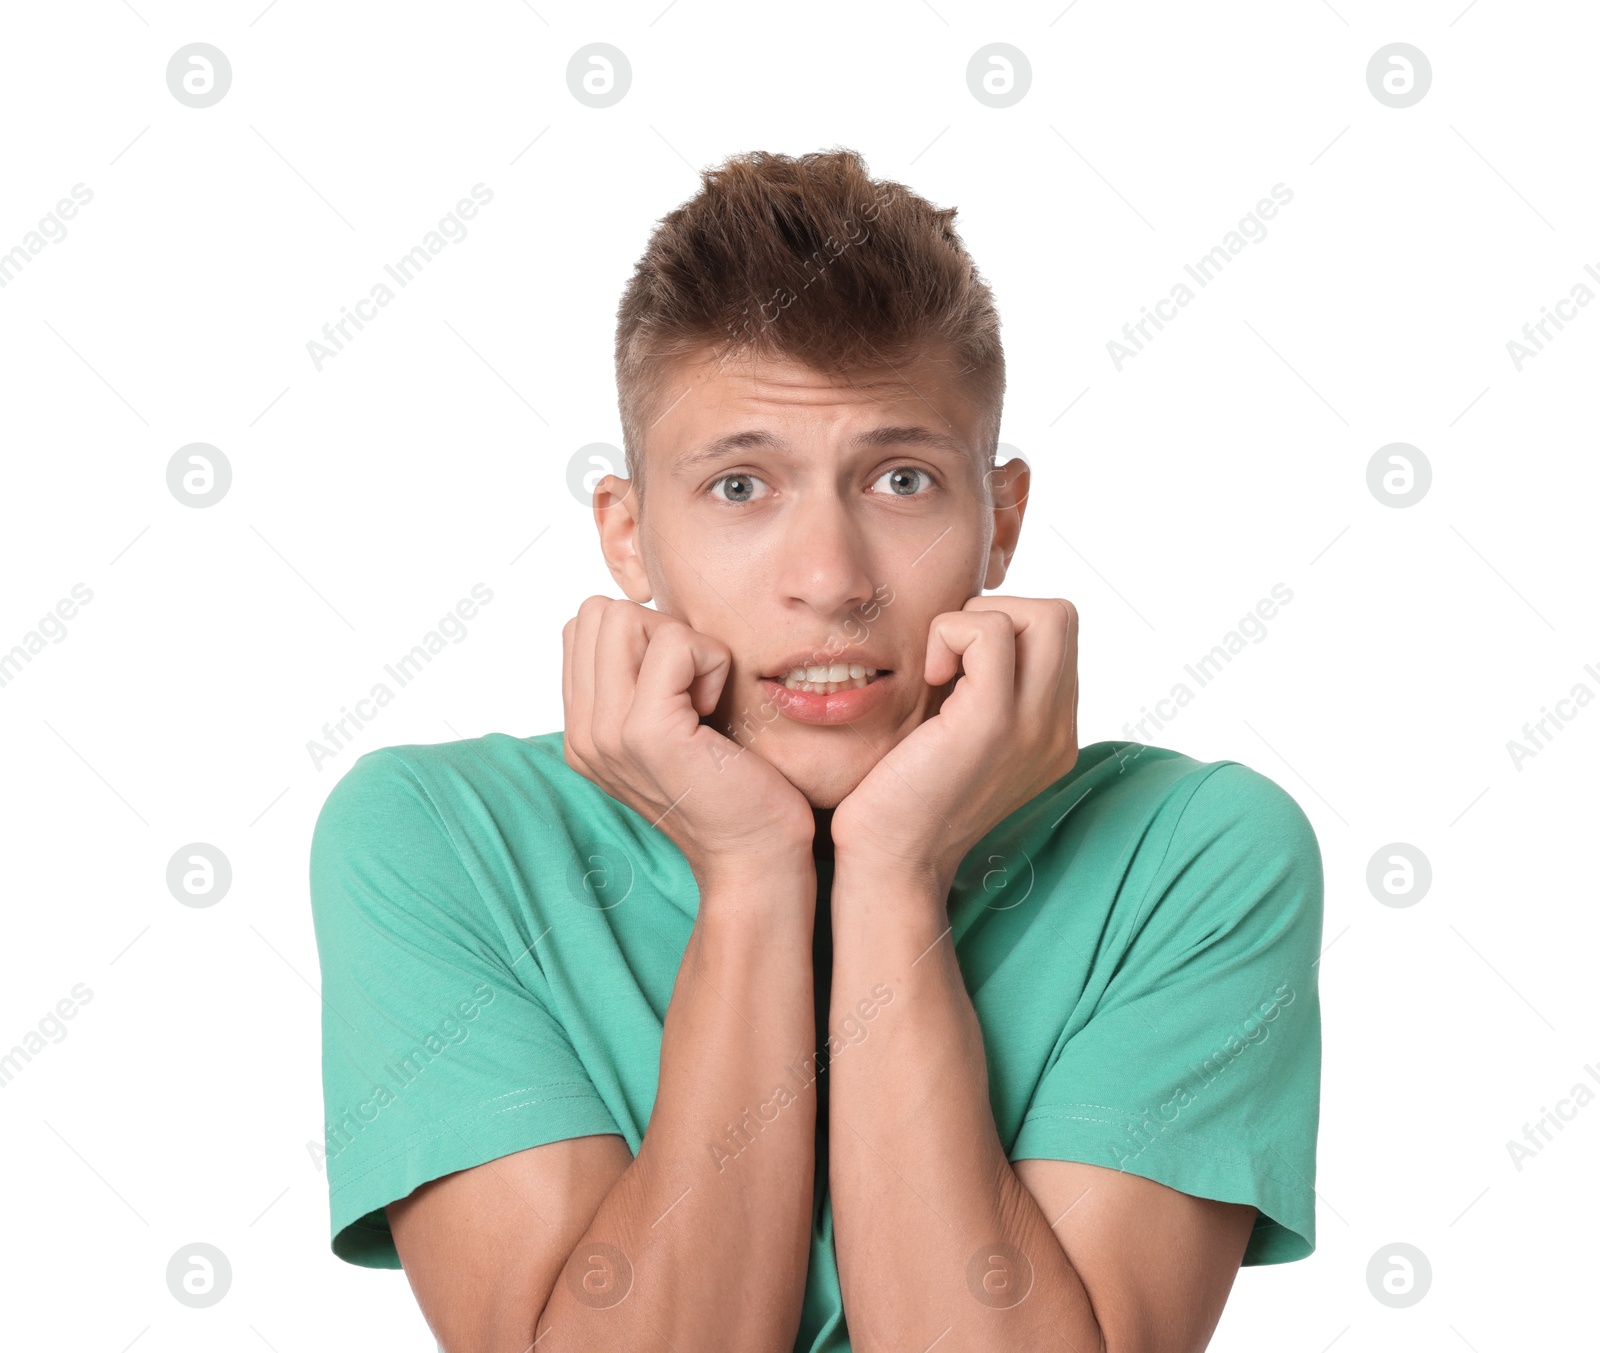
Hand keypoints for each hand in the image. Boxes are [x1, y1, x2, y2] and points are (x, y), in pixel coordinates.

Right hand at [562, 596, 815, 887]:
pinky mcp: (648, 733)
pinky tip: (717, 708)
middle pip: (599, 613)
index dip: (643, 635)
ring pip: (626, 618)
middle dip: (658, 631)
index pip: (584, 627)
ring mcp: (608, 734)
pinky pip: (675, 644)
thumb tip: (648, 616)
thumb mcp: (672, 728)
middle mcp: (583, 733)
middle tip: (693, 688)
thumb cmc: (734, 787)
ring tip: (704, 699)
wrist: (755, 856)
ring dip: (683, 644)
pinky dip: (710, 659)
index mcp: (583, 730)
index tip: (679, 687)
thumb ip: (640, 681)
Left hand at [830, 596, 1079, 894]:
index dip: (1003, 626)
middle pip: (1061, 615)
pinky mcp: (993, 722)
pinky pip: (990, 631)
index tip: (957, 665)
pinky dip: (951, 631)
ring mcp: (1034, 726)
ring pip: (1042, 615)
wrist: (892, 861)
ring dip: (975, 620)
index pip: (1057, 636)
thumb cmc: (904, 794)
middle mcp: (1058, 730)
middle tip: (952, 657)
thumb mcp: (959, 732)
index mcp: (1054, 732)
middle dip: (998, 612)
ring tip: (941, 670)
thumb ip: (980, 685)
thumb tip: (966, 623)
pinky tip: (930, 678)